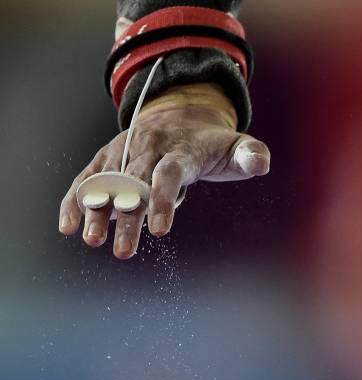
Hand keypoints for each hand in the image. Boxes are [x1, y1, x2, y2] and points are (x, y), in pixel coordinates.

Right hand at [59, 84, 270, 258]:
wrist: (183, 113)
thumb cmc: (213, 142)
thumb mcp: (237, 146)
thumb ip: (251, 154)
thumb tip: (260, 163)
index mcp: (181, 150)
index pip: (170, 174)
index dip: (163, 200)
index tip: (160, 231)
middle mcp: (148, 149)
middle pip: (134, 185)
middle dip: (127, 218)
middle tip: (122, 251)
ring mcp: (124, 152)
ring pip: (108, 183)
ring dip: (97, 212)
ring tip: (91, 240)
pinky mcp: (107, 159)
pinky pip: (87, 178)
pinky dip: (76, 199)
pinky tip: (68, 226)